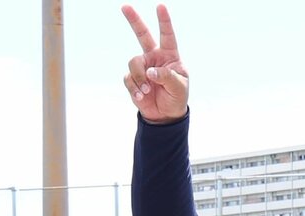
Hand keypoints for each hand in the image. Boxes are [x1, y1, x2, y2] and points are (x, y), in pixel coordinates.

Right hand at [122, 4, 189, 123]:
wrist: (165, 115)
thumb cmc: (176, 97)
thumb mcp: (179, 88)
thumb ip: (167, 77)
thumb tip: (150, 71)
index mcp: (169, 55)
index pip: (167, 35)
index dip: (164, 21)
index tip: (161, 6)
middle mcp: (154, 57)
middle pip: (142, 34)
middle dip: (134, 20)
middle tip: (125, 6)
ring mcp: (142, 67)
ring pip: (134, 62)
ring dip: (140, 78)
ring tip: (147, 91)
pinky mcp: (133, 78)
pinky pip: (129, 78)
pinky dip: (135, 88)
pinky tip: (141, 96)